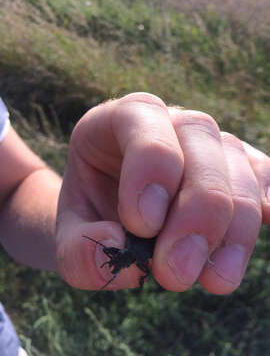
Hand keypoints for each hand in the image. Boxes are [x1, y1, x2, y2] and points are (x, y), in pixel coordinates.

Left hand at [56, 92, 269, 293]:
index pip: (142, 119)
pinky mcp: (233, 169)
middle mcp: (168, 122)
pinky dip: (268, 199)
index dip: (150, 169)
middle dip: (195, 212)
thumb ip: (80, 250)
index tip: (141, 226)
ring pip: (237, 166)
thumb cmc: (91, 216)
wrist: (110, 212)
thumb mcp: (70, 237)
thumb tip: (118, 249)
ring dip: (233, 227)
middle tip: (176, 273)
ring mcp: (206, 144)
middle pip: (201, 143)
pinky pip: (262, 174)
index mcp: (116, 121)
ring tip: (214, 279)